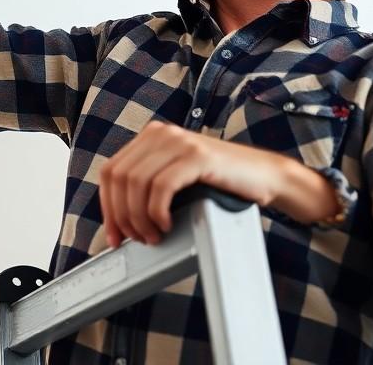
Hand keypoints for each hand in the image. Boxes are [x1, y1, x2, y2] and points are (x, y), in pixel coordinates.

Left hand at [97, 121, 287, 249]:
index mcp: (151, 137)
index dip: (107, 207)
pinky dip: (157, 211)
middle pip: (118, 177)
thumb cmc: (221, 184)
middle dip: (121, 216)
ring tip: (154, 235)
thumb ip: (148, 187)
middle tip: (136, 239)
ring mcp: (179, 141)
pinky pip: (161, 186)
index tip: (114, 234)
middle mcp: (161, 134)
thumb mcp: (177, 179)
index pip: (110, 171)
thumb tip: (119, 220)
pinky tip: (166, 223)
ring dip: (139, 217)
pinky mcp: (197, 155)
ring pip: (136, 183)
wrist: (266, 176)